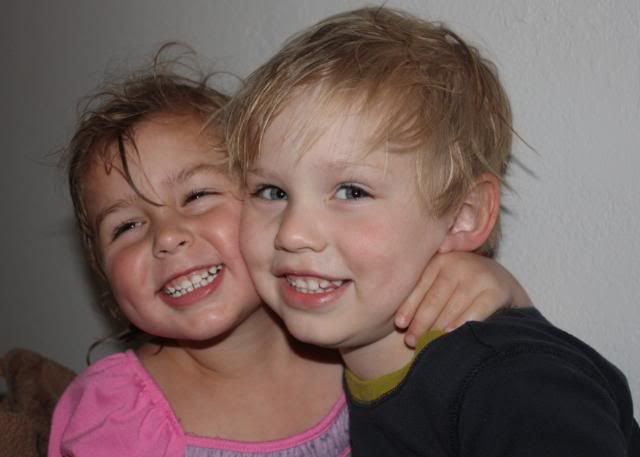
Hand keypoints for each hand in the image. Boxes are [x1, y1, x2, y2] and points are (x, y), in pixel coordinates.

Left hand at [395, 252, 531, 347]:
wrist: (503, 283)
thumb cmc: (461, 287)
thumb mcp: (442, 282)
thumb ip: (424, 293)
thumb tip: (400, 323)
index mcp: (440, 259)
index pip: (420, 286)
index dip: (408, 306)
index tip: (400, 325)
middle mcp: (458, 263)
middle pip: (434, 298)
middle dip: (421, 322)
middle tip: (411, 341)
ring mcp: (479, 275)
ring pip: (452, 306)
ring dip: (437, 327)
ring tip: (427, 344)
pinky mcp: (496, 289)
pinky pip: (476, 310)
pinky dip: (462, 323)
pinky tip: (451, 334)